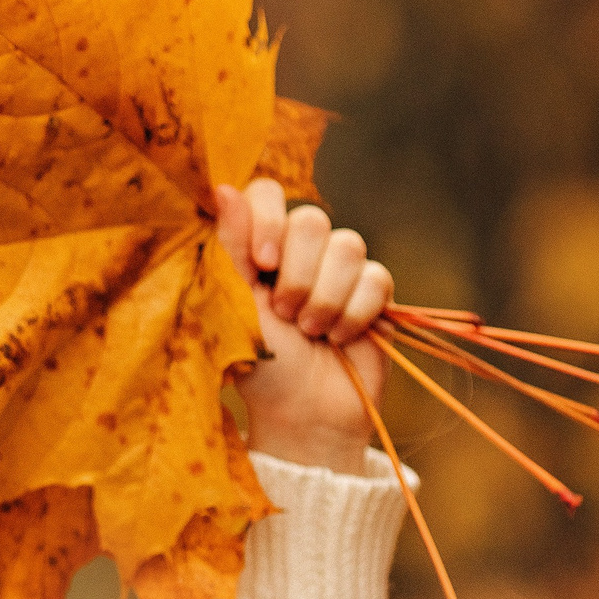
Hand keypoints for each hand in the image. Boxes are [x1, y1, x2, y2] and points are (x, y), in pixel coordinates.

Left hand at [215, 179, 390, 475]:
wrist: (301, 411)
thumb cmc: (257, 361)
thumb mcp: (232, 302)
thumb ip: (228, 245)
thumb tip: (221, 187)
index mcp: (255, 246)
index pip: (266, 193)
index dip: (268, 220)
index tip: (260, 264)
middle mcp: (297, 250)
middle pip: (311, 219)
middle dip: (297, 273)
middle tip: (283, 312)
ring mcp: (338, 268)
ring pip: (349, 245)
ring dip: (324, 297)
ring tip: (308, 331)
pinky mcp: (373, 291)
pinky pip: (376, 277)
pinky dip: (354, 313)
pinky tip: (338, 338)